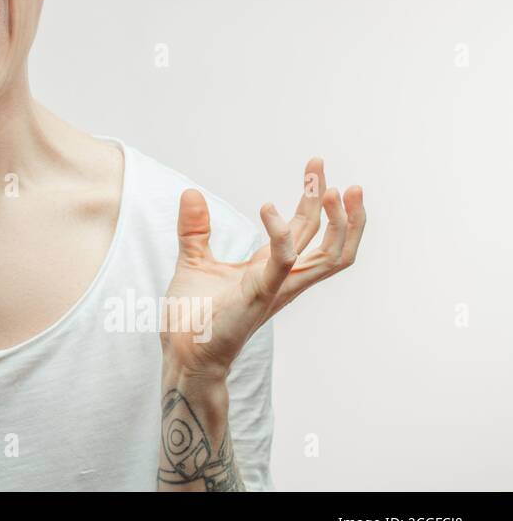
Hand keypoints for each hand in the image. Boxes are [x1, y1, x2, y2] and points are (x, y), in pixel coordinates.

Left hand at [161, 158, 366, 379]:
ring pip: (329, 258)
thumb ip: (195, 228)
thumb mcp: (193, 260)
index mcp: (272, 269)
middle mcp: (284, 279)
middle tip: (325, 170)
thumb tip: (190, 193)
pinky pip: (283, 262)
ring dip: (336, 224)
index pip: (307, 231)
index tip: (317, 169)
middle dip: (338, 207)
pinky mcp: (260, 294)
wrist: (183, 352)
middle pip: (330, 242)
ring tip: (329, 190)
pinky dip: (281, 234)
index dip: (315, 201)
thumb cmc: (192, 316)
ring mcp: (277, 288)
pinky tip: (267, 207)